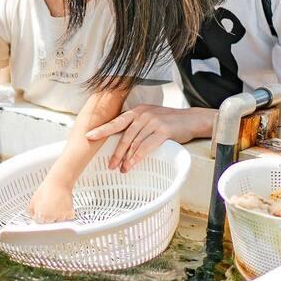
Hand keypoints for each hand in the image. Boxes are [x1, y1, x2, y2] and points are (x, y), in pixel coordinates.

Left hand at [26, 177, 74, 222]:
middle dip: (47, 217)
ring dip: (56, 217)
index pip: (38, 223)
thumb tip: (32, 216)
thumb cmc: (47, 189)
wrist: (59, 182)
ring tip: (55, 205)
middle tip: (48, 207)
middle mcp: (50, 219)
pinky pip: (66, 219)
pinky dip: (64, 215)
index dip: (39, 217)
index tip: (40, 213)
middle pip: (48, 223)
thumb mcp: (33, 199)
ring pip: (57, 222)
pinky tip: (61, 206)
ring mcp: (60, 218)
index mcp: (40, 216)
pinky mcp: (69, 215)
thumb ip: (30, 210)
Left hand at [85, 105, 212, 172]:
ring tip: (121, 169)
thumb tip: (121, 140)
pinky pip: (147, 146)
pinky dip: (138, 157)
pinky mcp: (163, 130)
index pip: (116, 121)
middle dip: (115, 152)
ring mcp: (153, 121)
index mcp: (136, 111)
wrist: (191, 119)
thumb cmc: (169, 122)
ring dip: (126, 157)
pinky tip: (132, 164)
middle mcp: (142, 114)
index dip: (102, 129)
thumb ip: (136, 125)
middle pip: (124, 135)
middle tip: (109, 165)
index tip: (88, 136)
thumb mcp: (150, 118)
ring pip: (134, 142)